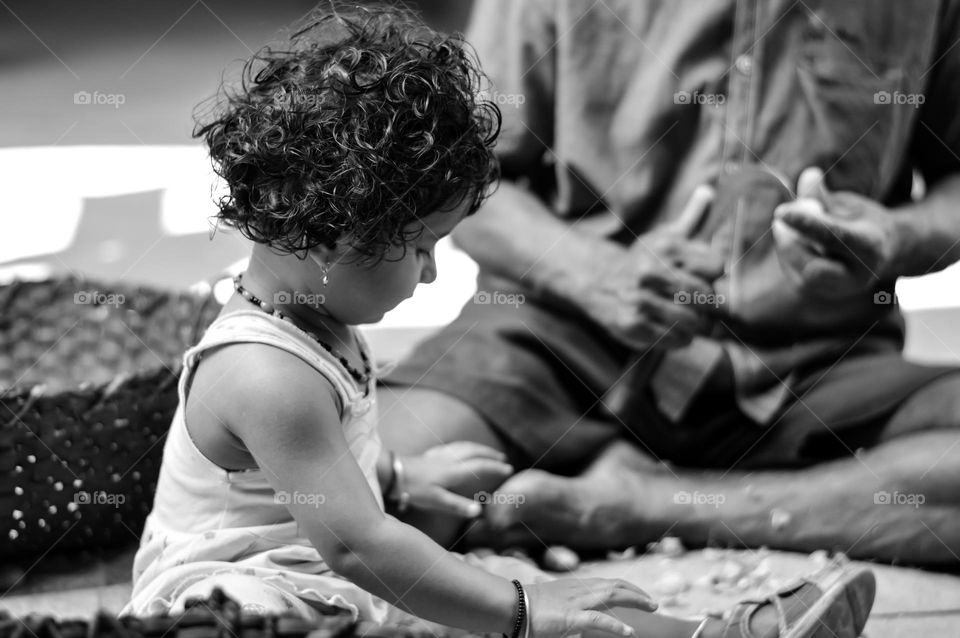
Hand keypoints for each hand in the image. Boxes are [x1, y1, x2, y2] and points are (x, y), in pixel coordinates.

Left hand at [401, 442, 512, 518]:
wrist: (391, 473)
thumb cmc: (412, 488)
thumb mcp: (436, 501)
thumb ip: (458, 506)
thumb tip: (479, 511)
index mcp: (453, 471)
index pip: (479, 466)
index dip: (495, 467)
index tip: (509, 468)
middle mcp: (448, 460)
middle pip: (473, 452)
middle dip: (489, 454)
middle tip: (502, 457)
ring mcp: (438, 456)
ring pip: (462, 447)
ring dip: (477, 447)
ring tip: (484, 450)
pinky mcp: (428, 455)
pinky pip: (450, 447)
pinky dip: (460, 447)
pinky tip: (457, 450)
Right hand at [526, 578, 656, 636]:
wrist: (512, 604)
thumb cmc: (527, 604)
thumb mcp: (551, 600)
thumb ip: (564, 602)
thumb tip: (568, 612)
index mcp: (576, 586)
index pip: (607, 583)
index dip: (626, 588)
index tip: (639, 595)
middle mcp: (580, 589)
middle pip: (615, 585)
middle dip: (637, 593)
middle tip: (653, 603)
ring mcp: (577, 602)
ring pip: (613, 596)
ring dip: (635, 600)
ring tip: (652, 607)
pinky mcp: (572, 617)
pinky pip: (599, 620)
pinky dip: (616, 626)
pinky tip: (630, 632)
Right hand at [581, 185, 724, 349]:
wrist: (598, 281)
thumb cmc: (642, 261)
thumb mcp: (664, 237)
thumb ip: (690, 218)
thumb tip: (708, 191)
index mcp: (665, 247)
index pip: (715, 266)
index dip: (712, 274)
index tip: (700, 276)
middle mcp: (651, 272)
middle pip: (705, 295)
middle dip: (705, 303)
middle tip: (694, 302)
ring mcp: (640, 300)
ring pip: (693, 321)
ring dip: (694, 324)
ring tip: (685, 318)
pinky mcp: (633, 324)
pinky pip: (676, 339)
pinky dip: (680, 339)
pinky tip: (670, 329)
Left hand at [773, 167, 898, 298]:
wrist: (879, 252)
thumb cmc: (862, 221)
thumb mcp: (849, 205)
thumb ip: (824, 196)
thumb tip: (808, 175)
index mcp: (870, 247)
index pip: (834, 237)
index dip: (806, 224)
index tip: (780, 212)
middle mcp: (855, 276)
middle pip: (812, 268)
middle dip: (790, 243)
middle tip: (779, 217)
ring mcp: (834, 289)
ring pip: (797, 269)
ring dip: (787, 241)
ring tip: (794, 224)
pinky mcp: (814, 291)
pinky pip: (790, 270)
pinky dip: (786, 249)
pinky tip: (798, 239)